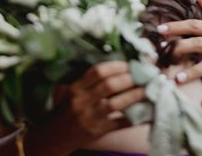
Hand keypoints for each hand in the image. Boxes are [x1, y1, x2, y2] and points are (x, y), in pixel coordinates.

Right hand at [27, 60, 145, 154]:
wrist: (53, 137)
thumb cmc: (65, 110)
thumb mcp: (70, 91)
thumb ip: (88, 80)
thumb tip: (117, 68)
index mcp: (75, 88)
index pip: (97, 72)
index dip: (116, 65)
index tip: (129, 63)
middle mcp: (82, 102)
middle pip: (109, 85)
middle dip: (129, 78)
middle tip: (144, 74)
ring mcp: (91, 118)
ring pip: (116, 103)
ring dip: (135, 95)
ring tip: (148, 89)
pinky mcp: (98, 131)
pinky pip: (121, 123)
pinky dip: (136, 116)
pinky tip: (147, 111)